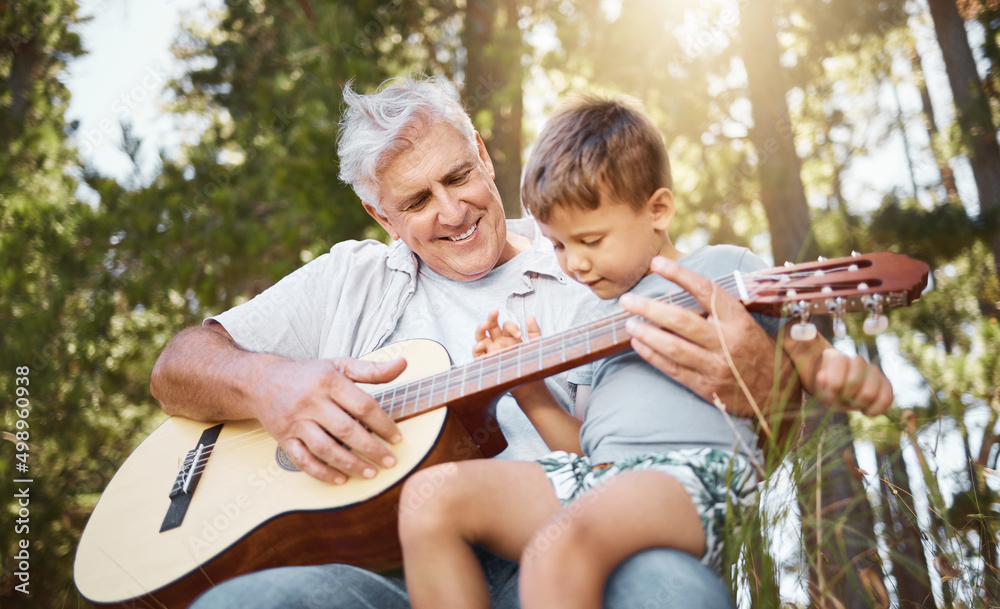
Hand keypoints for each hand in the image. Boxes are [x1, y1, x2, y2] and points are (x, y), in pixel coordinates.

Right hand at [256, 356, 406, 483]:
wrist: (261, 381)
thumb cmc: (308, 374)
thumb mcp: (340, 365)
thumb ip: (372, 369)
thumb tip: (402, 365)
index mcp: (329, 381)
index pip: (362, 405)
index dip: (383, 424)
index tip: (397, 438)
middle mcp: (311, 401)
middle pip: (346, 430)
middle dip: (371, 449)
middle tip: (390, 461)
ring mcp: (295, 421)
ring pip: (325, 448)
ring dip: (350, 464)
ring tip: (371, 473)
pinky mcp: (283, 438)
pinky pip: (303, 460)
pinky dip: (322, 472)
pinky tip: (341, 479)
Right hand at [473, 310, 541, 357]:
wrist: (528, 383)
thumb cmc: (530, 363)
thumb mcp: (535, 346)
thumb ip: (534, 331)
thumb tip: (530, 316)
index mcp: (509, 337)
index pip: (506, 325)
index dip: (512, 327)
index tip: (519, 335)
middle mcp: (498, 341)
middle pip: (490, 326)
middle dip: (491, 317)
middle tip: (495, 312)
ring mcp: (490, 350)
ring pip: (480, 335)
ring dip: (481, 328)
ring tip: (485, 324)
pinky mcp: (485, 361)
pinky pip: (476, 353)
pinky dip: (476, 348)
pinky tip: (481, 345)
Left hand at [619, 256, 793, 418]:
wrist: (778, 394)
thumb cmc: (759, 352)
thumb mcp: (748, 324)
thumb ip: (720, 310)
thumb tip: (684, 290)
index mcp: (738, 321)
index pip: (705, 291)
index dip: (679, 275)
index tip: (656, 263)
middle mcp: (727, 342)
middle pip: (681, 321)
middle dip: (649, 308)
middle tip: (627, 300)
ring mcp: (715, 366)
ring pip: (673, 347)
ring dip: (646, 333)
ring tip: (628, 323)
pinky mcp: (707, 387)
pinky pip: (673, 369)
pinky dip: (653, 356)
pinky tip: (638, 345)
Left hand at [814, 349, 892, 415]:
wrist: (841, 393)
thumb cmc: (829, 388)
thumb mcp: (821, 387)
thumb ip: (821, 382)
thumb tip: (821, 376)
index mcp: (840, 359)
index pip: (839, 366)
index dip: (834, 384)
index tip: (831, 394)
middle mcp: (859, 362)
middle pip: (854, 383)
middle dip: (845, 397)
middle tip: (843, 400)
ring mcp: (875, 372)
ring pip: (869, 393)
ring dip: (859, 404)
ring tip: (854, 404)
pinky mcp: (886, 385)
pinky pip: (886, 399)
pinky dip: (875, 410)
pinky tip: (866, 411)